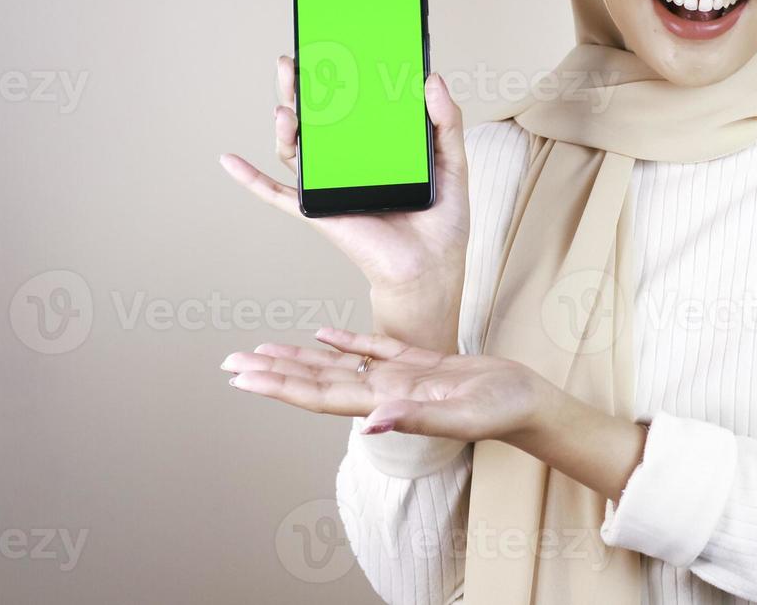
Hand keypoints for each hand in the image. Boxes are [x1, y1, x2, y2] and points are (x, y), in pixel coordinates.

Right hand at [220, 56, 469, 351]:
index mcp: (376, 145)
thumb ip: (446, 120)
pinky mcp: (319, 210)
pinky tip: (229, 161)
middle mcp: (348, 161)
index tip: (329, 46)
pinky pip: (277, 194)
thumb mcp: (451, 159)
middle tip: (295, 60)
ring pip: (296, 147)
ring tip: (286, 105)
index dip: (337, 76)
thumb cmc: (442, 217)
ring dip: (283, 122)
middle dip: (300, 87)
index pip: (351, 104)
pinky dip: (250, 179)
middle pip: (315, 117)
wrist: (432, 265)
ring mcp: (330, 184)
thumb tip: (432, 78)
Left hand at [221, 327, 547, 442]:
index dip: (279, 386)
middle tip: (229, 361)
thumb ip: (418, 417)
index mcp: (387, 403)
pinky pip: (371, 348)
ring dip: (296, 357)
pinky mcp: (417, 362)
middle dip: (271, 372)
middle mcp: (383, 391)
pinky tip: (321, 333)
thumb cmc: (503, 410)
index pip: (320, 395)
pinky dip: (343, 340)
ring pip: (336, 364)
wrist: (528, 401)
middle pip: (316, 380)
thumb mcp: (463, 414)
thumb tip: (369, 423)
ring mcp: (398, 377)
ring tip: (259, 349)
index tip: (242, 378)